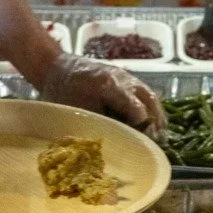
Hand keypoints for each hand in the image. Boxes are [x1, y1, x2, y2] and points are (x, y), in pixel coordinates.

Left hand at [40, 52, 165, 135]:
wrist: (55, 67)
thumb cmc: (62, 92)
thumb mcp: (77, 111)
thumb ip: (101, 124)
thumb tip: (119, 142)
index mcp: (110, 85)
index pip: (137, 109)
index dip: (143, 128)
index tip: (144, 144)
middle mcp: (124, 79)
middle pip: (150, 101)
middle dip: (155, 124)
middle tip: (155, 143)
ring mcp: (127, 76)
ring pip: (151, 97)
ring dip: (156, 117)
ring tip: (157, 137)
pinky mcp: (127, 79)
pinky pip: (145, 95)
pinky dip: (150, 110)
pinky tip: (150, 125)